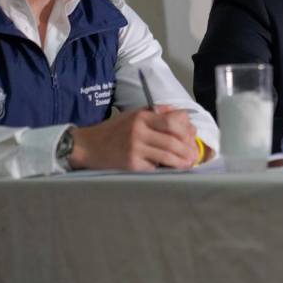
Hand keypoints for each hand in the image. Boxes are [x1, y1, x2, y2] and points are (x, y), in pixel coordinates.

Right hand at [69, 105, 198, 170]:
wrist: (88, 146)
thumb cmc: (114, 130)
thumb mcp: (134, 115)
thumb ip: (157, 113)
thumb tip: (182, 115)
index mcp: (142, 117)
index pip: (172, 121)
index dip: (186, 128)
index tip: (192, 134)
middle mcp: (139, 131)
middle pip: (172, 140)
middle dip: (187, 148)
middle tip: (194, 154)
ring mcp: (135, 149)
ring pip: (167, 156)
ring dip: (181, 161)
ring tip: (188, 163)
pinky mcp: (131, 164)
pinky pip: (154, 167)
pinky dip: (164, 168)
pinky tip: (171, 169)